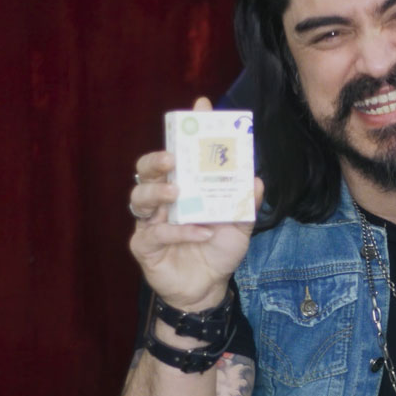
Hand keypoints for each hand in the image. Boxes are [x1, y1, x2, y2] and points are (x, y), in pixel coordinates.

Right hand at [128, 97, 262, 311]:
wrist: (209, 288)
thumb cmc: (219, 250)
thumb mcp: (240, 225)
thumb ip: (247, 203)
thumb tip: (257, 180)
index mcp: (182, 188)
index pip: (178, 153)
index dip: (186, 129)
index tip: (201, 106)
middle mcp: (162, 201)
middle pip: (144, 170)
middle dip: (155, 160)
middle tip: (172, 158)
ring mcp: (150, 222)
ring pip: (138, 198)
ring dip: (157, 191)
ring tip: (177, 191)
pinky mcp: (144, 246)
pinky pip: (155, 233)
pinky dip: (180, 231)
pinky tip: (201, 233)